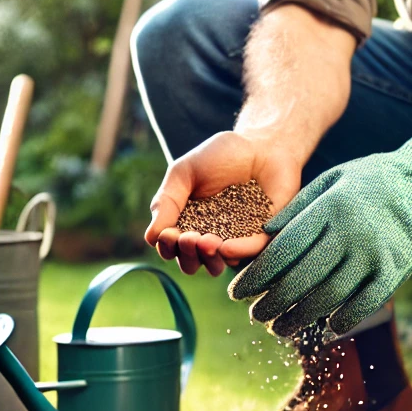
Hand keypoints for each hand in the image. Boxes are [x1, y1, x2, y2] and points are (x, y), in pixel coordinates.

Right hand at [145, 130, 302, 275]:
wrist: (261, 143)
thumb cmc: (220, 156)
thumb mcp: (184, 172)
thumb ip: (167, 202)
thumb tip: (150, 238)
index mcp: (186, 222)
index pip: (171, 247)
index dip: (168, 246)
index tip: (170, 234)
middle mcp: (208, 235)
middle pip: (191, 263)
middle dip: (187, 255)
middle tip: (190, 237)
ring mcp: (235, 239)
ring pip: (216, 266)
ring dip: (208, 259)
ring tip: (208, 242)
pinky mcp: (261, 235)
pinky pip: (248, 253)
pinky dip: (235, 252)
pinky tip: (225, 247)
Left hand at [229, 113, 411, 334]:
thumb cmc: (366, 182)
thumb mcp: (329, 181)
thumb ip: (297, 207)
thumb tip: (262, 235)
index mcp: (328, 209)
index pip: (283, 250)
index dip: (257, 276)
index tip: (236, 293)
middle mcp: (349, 232)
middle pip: (300, 279)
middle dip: (272, 303)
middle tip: (254, 317)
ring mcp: (374, 253)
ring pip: (328, 296)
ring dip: (299, 318)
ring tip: (279, 328)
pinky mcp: (395, 269)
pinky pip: (365, 303)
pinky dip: (343, 320)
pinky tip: (326, 329)